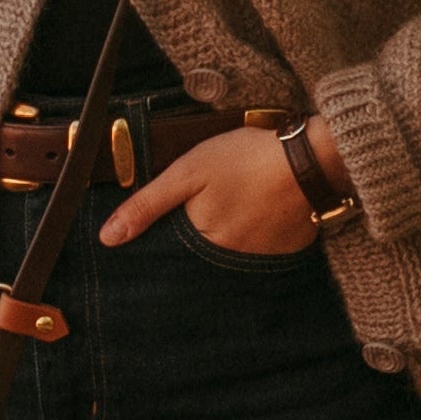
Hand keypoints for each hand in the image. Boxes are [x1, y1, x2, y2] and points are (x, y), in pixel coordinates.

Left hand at [100, 119, 346, 256]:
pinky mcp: (286, 252)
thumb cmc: (246, 159)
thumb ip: (146, 205)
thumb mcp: (187, 172)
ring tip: (236, 204)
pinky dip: (255, 235)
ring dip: (228, 235)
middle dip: (199, 235)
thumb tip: (107, 238)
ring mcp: (261, 260)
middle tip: (215, 203)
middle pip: (201, 255)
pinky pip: (260, 251)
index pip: (171, 253)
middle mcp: (231, 262)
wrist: (312, 158)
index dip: (165, 236)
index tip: (174, 216)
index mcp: (203, 243)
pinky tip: (258, 210)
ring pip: (229, 253)